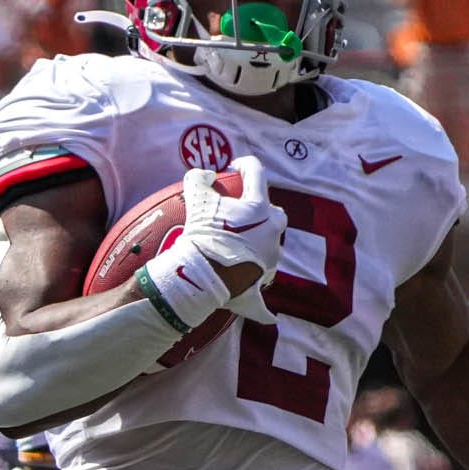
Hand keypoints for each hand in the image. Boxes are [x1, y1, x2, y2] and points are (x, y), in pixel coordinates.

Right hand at [174, 154, 286, 312]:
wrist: (201, 277)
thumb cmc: (200, 234)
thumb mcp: (195, 198)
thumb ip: (199, 178)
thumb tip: (204, 175)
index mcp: (259, 207)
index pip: (256, 174)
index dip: (243, 166)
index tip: (233, 169)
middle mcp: (272, 231)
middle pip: (273, 213)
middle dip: (259, 210)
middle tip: (237, 212)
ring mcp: (271, 257)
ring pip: (269, 244)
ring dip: (257, 242)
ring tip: (235, 245)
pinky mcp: (263, 282)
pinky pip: (262, 290)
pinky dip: (259, 296)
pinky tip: (259, 304)